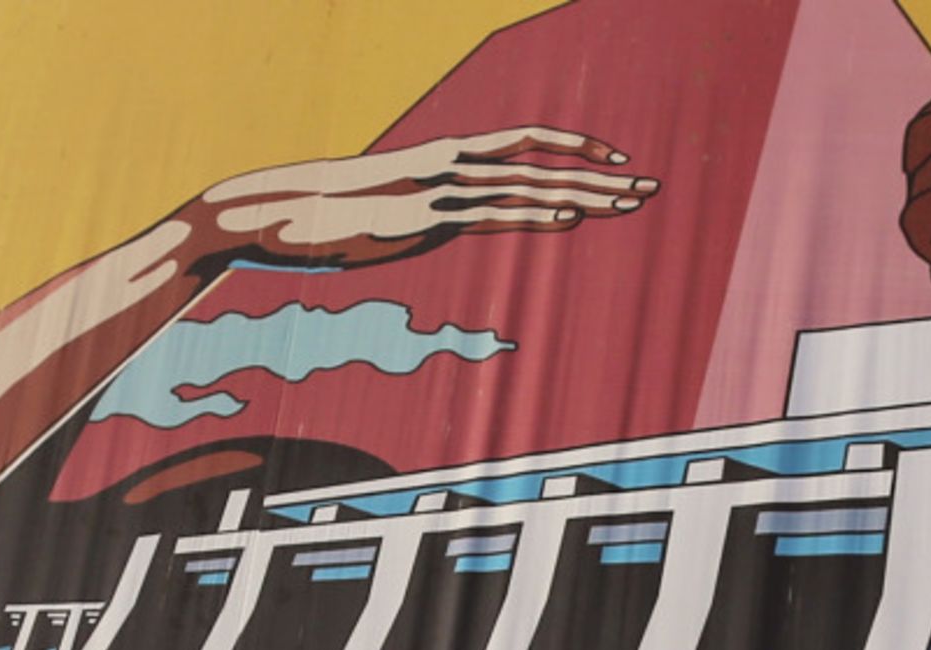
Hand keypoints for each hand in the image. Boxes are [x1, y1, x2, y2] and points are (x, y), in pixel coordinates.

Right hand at [173, 127, 658, 272]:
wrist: (279, 213)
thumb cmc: (327, 217)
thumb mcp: (386, 211)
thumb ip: (423, 212)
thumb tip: (442, 225)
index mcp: (445, 158)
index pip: (524, 143)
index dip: (574, 148)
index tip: (615, 161)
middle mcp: (451, 165)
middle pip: (542, 162)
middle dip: (601, 174)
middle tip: (651, 185)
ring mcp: (440, 190)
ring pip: (528, 185)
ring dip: (584, 194)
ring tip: (632, 201)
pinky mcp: (426, 219)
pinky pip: (490, 214)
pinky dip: (533, 213)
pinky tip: (569, 216)